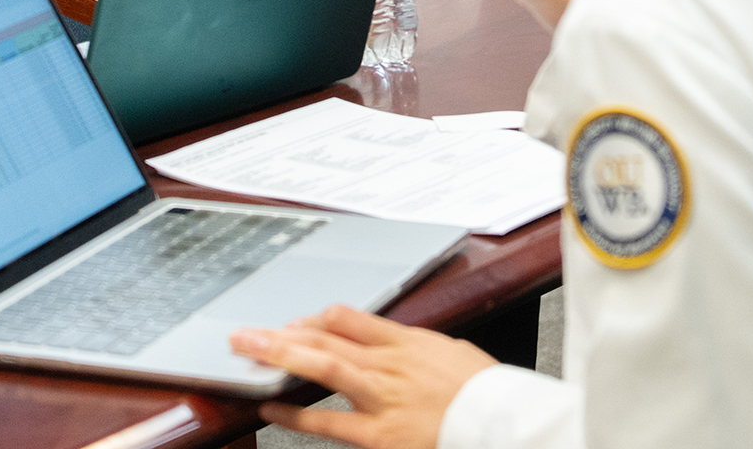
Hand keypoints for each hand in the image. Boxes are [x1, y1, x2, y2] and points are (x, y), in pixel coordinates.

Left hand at [230, 305, 498, 448]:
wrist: (506, 425)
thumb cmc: (488, 395)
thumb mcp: (456, 355)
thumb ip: (419, 350)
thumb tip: (400, 346)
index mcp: (409, 341)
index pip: (349, 318)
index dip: (314, 320)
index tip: (294, 325)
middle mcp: (390, 364)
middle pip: (325, 336)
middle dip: (281, 332)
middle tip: (246, 332)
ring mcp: (382, 398)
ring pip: (322, 366)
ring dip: (280, 356)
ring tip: (247, 352)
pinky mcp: (379, 434)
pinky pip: (328, 421)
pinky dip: (295, 414)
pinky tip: (271, 408)